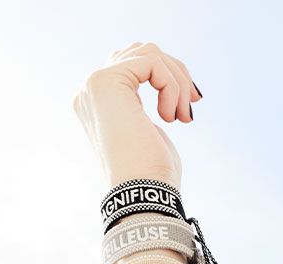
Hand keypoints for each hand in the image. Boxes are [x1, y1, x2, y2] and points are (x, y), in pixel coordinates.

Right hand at [72, 42, 202, 190]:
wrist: (142, 191)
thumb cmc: (151, 171)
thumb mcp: (148, 129)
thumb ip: (144, 102)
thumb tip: (164, 77)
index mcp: (97, 103)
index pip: (133, 65)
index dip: (168, 77)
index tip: (190, 103)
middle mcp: (89, 91)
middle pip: (141, 53)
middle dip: (175, 74)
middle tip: (193, 103)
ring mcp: (94, 85)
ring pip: (148, 53)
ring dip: (176, 80)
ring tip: (182, 113)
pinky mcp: (105, 82)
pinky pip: (152, 61)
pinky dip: (171, 84)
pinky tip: (170, 116)